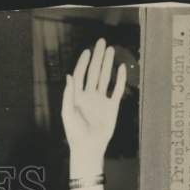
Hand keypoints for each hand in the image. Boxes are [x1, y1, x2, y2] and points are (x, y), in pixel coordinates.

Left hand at [61, 38, 126, 178]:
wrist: (89, 147)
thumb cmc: (75, 133)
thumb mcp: (68, 113)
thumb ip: (69, 94)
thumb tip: (69, 76)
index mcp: (77, 96)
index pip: (80, 75)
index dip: (83, 63)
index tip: (87, 51)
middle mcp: (89, 96)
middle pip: (94, 72)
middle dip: (97, 58)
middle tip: (101, 43)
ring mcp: (101, 100)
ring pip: (105, 78)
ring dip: (107, 64)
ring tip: (111, 50)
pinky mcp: (112, 107)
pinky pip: (117, 90)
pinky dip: (119, 80)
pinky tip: (121, 68)